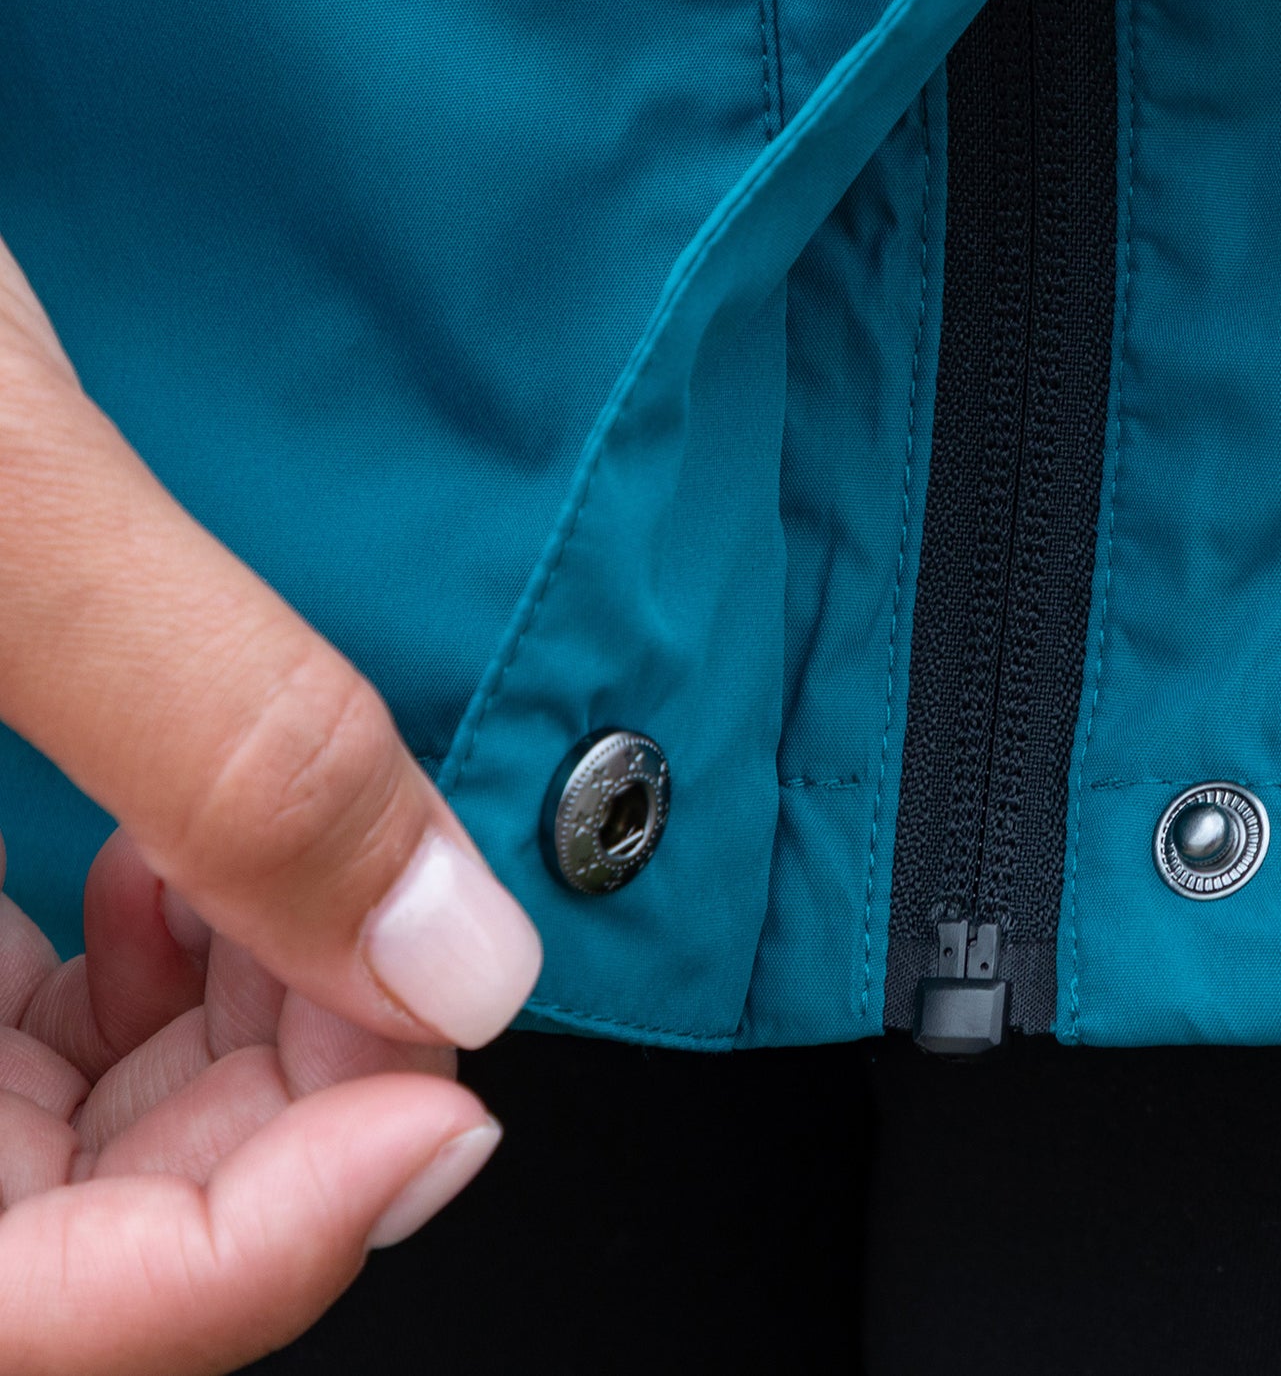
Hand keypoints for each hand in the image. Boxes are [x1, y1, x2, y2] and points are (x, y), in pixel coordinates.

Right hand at [0, 233, 543, 1365]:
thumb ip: (220, 736)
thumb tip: (465, 963)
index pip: (0, 1311)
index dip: (231, 1267)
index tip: (446, 1109)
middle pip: (30, 1230)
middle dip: (268, 1129)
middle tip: (435, 981)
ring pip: (23, 1125)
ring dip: (223, 1047)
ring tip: (329, 899)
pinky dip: (139, 965)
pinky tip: (193, 857)